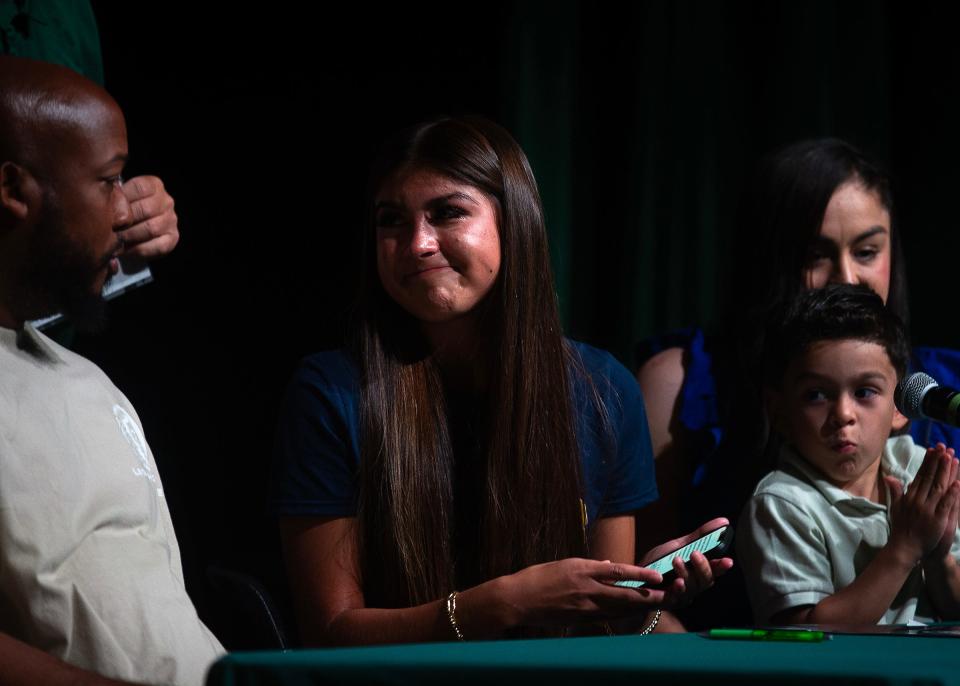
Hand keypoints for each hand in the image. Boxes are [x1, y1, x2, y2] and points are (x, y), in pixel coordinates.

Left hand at [117, 175, 178, 268]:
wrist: (133, 233)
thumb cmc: (123, 212)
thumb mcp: (119, 199)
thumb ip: (115, 195)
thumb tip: (103, 197)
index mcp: (155, 186)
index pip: (139, 187)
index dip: (122, 198)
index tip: (108, 208)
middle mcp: (166, 201)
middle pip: (145, 209)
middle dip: (124, 220)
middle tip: (109, 227)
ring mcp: (171, 221)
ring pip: (151, 228)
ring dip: (130, 236)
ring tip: (115, 239)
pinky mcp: (172, 239)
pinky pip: (157, 246)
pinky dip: (137, 250)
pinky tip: (125, 250)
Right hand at [501, 557, 664, 627]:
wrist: (517, 600)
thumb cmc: (536, 578)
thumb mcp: (563, 564)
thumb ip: (588, 566)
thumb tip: (608, 565)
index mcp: (581, 568)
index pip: (616, 570)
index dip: (639, 573)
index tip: (656, 575)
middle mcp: (585, 588)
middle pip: (623, 594)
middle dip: (647, 596)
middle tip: (667, 595)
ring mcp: (583, 606)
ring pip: (618, 608)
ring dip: (639, 608)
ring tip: (657, 605)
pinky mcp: (579, 619)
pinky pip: (605, 617)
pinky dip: (621, 615)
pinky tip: (633, 615)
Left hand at [638, 517, 733, 608]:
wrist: (635, 577)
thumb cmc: (660, 562)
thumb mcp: (679, 546)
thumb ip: (699, 536)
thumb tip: (723, 521)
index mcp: (698, 571)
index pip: (715, 569)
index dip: (722, 566)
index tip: (728, 561)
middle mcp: (694, 585)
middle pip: (706, 580)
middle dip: (703, 567)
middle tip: (695, 553)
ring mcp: (682, 595)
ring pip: (692, 588)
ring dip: (686, 573)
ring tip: (676, 560)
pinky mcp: (669, 603)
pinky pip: (677, 598)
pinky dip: (678, 590)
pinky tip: (675, 582)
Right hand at [886, 443, 959, 562]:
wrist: (904, 548)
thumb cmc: (901, 527)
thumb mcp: (895, 507)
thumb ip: (895, 491)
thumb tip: (889, 476)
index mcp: (909, 496)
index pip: (920, 475)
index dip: (928, 462)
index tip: (933, 450)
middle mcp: (918, 500)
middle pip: (930, 477)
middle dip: (938, 462)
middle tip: (944, 447)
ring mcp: (928, 509)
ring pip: (939, 487)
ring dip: (946, 472)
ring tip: (952, 458)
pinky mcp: (937, 519)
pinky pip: (946, 504)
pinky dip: (952, 494)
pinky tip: (957, 483)